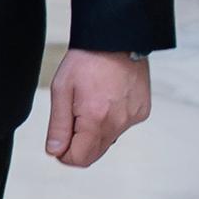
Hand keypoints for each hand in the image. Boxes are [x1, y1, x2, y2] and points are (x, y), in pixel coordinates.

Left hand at [44, 49, 150, 166]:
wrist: (116, 39)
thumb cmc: (85, 61)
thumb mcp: (62, 90)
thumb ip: (59, 125)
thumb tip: (55, 151)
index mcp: (96, 119)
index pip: (80, 159)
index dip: (64, 154)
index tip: (58, 141)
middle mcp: (119, 123)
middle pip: (95, 154)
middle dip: (78, 144)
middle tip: (70, 118)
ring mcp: (133, 118)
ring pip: (108, 140)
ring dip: (95, 131)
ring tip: (90, 102)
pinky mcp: (142, 112)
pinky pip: (121, 126)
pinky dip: (111, 119)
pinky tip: (106, 98)